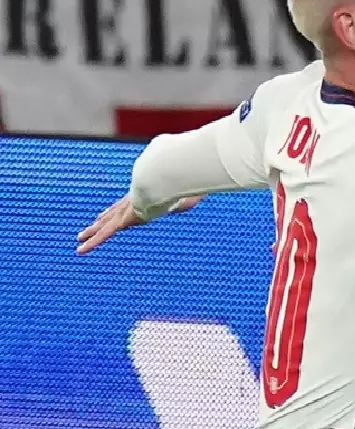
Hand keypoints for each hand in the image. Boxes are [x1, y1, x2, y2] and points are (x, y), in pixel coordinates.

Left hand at [76, 194, 203, 253]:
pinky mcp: (121, 220)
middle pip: (112, 213)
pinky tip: (81, 250)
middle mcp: (129, 203)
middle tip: (91, 224)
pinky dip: (93, 242)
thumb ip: (190, 198)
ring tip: (79, 238)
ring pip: (104, 225)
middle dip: (101, 219)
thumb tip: (202, 195)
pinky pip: (104, 234)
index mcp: (143, 197)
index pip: (127, 204)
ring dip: (92, 232)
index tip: (112, 211)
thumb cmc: (175, 183)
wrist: (163, 179)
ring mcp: (123, 211)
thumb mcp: (186, 195)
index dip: (119, 208)